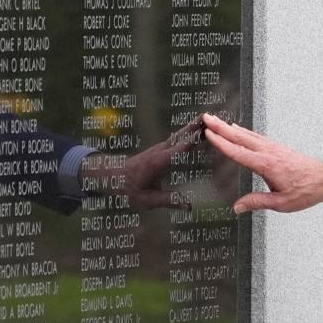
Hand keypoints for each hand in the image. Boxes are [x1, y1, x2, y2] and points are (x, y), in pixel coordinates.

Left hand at [87, 118, 202, 210]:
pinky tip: (197, 130)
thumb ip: (169, 201)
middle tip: (209, 116)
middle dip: (195, 126)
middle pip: (181, 136)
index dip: (193, 141)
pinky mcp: (161, 149)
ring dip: (193, 126)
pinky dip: (188, 132)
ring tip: (208, 118)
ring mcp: (160, 148)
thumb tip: (190, 206)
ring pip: (179, 134)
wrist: (113, 177)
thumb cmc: (130, 189)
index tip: (206, 132)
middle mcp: (160, 151)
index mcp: (159, 163)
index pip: (179, 149)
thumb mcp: (148, 200)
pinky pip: (177, 138)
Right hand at [201, 114, 322, 213]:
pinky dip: (243, 131)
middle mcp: (268, 152)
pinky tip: (237, 129)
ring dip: (230, 127)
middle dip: (221, 127)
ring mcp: (273, 148)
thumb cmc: (305, 191)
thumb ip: (257, 202)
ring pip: (247, 134)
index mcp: (266, 165)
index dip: (222, 142)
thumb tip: (237, 207)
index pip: (238, 152)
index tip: (208, 134)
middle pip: (240, 137)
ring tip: (216, 120)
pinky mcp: (277, 148)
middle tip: (206, 117)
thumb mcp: (280, 203)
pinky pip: (255, 136)